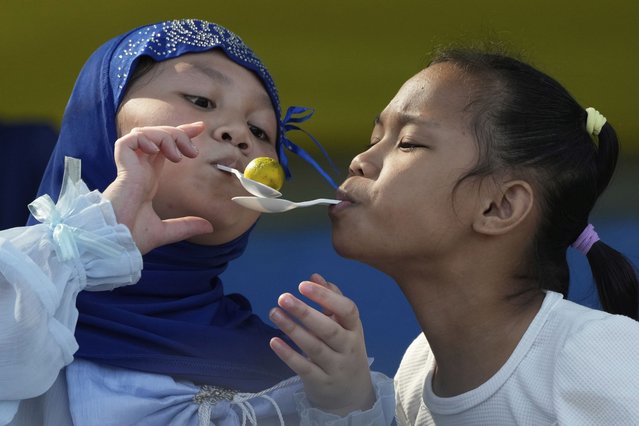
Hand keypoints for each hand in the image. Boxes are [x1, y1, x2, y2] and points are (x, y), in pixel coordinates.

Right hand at [103, 122, 212, 253]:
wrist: (115, 244)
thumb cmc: (131, 238)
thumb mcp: (166, 231)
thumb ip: (186, 226)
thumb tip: (209, 227)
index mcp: (147, 180)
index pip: (163, 150)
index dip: (180, 136)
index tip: (199, 128)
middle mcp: (138, 171)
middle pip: (157, 137)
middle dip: (178, 131)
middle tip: (196, 141)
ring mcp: (129, 168)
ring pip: (145, 134)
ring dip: (166, 136)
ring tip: (179, 155)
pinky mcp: (121, 168)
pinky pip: (129, 140)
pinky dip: (146, 139)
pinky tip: (156, 150)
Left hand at [269, 273, 374, 415]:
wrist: (353, 395)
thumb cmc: (344, 351)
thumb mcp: (344, 327)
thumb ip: (330, 300)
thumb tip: (315, 276)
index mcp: (354, 329)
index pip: (347, 310)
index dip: (326, 296)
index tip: (303, 284)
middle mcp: (348, 348)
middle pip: (329, 329)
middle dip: (305, 312)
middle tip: (283, 297)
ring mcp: (336, 367)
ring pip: (314, 347)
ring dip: (292, 329)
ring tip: (274, 312)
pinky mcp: (320, 383)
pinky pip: (304, 368)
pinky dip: (289, 355)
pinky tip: (274, 341)